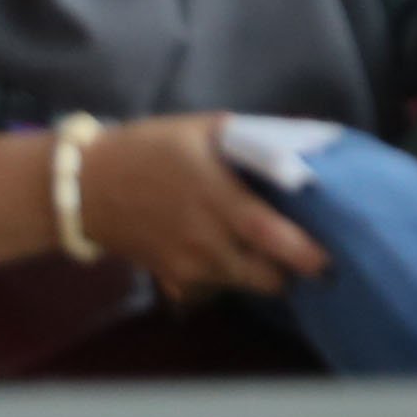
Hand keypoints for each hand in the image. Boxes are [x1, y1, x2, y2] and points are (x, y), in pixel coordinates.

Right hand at [77, 115, 331, 300]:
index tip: (332, 256)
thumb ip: (256, 138)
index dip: (303, 251)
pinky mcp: (172, 278)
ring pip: (244, 284)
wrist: (84, 188)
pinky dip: (235, 275)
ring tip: (279, 255)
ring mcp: (187, 264)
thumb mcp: (203, 130)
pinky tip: (240, 255)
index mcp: (216, 198)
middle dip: (293, 271)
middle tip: (313, 255)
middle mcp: (204, 240)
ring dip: (266, 274)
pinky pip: (217, 286)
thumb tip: (311, 141)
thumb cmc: (150, 150)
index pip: (268, 233)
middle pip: (264, 275)